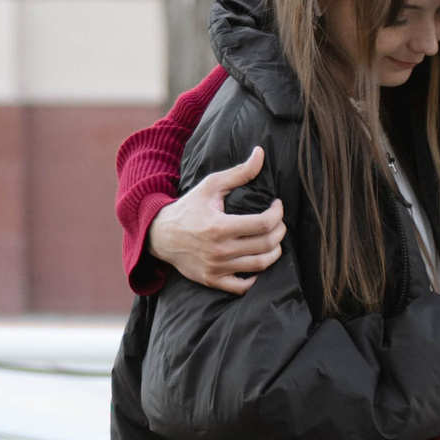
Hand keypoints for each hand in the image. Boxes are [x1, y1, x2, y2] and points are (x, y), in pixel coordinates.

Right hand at [145, 148, 280, 294]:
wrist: (160, 235)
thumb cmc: (188, 208)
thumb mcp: (210, 186)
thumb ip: (238, 172)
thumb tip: (260, 153)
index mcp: (219, 226)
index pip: (263, 224)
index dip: (277, 213)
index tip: (276, 206)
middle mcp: (219, 250)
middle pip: (266, 244)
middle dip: (279, 231)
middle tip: (277, 222)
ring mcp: (216, 267)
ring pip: (260, 265)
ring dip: (274, 251)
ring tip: (273, 239)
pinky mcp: (212, 280)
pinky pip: (242, 286)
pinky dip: (255, 276)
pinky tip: (256, 261)